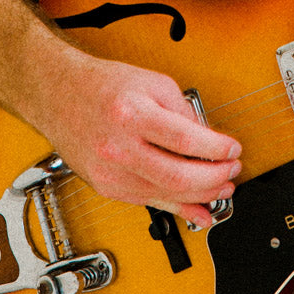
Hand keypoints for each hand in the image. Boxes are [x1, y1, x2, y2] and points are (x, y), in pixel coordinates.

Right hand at [34, 49, 241, 228]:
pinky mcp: (108, 187)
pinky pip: (149, 204)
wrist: (60, 95)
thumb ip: (181, 109)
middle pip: (177, 175)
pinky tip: (199, 211)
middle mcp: (119, 148)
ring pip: (165, 195)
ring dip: (201, 196)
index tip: (233, 149)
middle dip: (214, 177)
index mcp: (132, 114)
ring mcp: (111, 172)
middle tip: (232, 170)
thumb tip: (206, 138)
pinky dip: (178, 209)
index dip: (216, 148)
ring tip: (223, 188)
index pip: (184, 139)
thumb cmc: (103, 85)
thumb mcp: (152, 82)